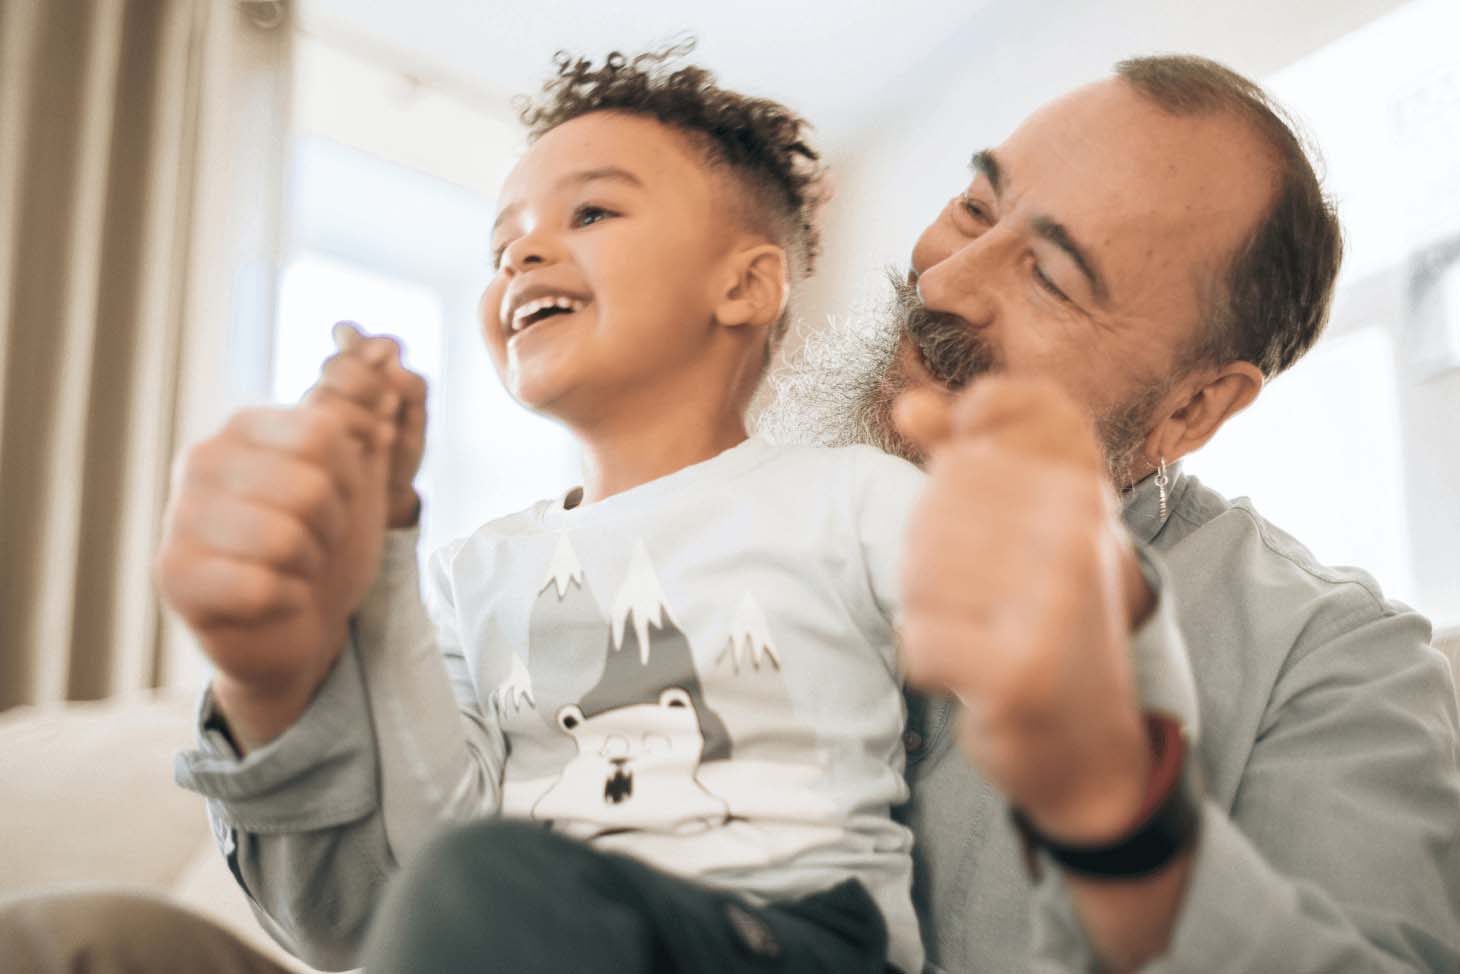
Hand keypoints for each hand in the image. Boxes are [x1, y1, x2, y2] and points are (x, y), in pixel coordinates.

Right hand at [153, 324, 423, 748]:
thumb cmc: (327, 544)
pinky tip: (273, 599)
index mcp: (246, 426)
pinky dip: (286, 600)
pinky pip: (260, 586)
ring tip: (293, 569)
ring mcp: (179, 518)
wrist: (303, 623)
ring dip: (308, 565)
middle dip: (332, 528)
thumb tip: (388, 347)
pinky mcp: (174, 578)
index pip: (322, 433)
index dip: (351, 479)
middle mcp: (201, 460)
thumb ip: (369, 413)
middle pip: (309, 487)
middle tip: (314, 543)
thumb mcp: (361, 476)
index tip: (338, 500)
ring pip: (284, 539)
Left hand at [894, 376, 1153, 842]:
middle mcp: (1079, 536)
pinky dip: (930, 661)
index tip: (987, 524)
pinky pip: (919, 640)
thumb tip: (908, 403)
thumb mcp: (1029, 526)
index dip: (952, 477)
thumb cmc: (1051, 619)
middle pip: (933, 508)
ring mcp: (1053, 605)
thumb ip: (967, 454)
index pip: (974, 437)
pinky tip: (973, 672)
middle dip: (934, 560)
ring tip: (980, 630)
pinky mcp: (1019, 671)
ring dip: (933, 612)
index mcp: (1085, 490)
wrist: (1095, 746)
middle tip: (983, 598)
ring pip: (918, 574)